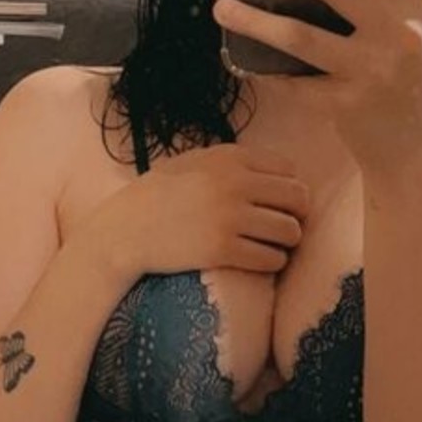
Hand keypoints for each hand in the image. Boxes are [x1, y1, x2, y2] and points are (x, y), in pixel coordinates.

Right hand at [75, 143, 310, 289]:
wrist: (123, 230)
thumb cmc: (156, 196)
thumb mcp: (192, 162)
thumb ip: (231, 162)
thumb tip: (276, 173)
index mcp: (229, 158)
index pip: (288, 170)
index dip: (290, 189)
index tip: (281, 204)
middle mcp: (235, 183)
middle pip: (297, 199)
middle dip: (297, 215)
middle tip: (285, 228)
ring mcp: (230, 217)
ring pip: (290, 232)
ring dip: (287, 242)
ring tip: (274, 246)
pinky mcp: (223, 249)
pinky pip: (271, 259)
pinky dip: (273, 263)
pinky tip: (261, 262)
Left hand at [211, 0, 421, 173]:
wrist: (407, 153)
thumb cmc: (395, 82)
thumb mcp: (400, 33)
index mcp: (413, 7)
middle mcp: (398, 34)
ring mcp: (372, 72)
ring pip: (303, 38)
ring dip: (256, 21)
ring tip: (222, 7)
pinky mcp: (346, 106)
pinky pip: (293, 81)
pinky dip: (263, 68)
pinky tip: (236, 57)